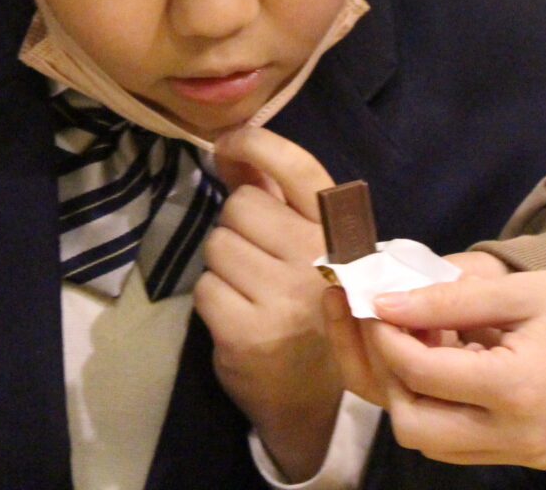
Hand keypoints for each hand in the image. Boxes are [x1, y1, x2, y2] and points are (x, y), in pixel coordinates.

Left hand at [195, 127, 340, 480]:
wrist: (312, 401)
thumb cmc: (310, 313)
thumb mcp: (310, 252)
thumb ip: (276, 200)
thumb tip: (231, 149)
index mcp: (340, 235)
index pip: (298, 167)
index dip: (256, 144)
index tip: (228, 143)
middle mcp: (318, 261)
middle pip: (240, 206)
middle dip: (236, 227)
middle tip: (255, 260)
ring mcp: (284, 298)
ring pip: (217, 245)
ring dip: (223, 265)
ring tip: (250, 290)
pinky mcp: (249, 332)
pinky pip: (205, 288)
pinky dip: (214, 300)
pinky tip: (239, 317)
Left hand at [324, 262, 545, 468]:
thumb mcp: (519, 290)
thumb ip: (447, 299)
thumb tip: (383, 304)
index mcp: (516, 388)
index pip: (419, 372)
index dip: (385, 335)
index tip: (373, 302)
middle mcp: (517, 436)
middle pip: (414, 425)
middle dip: (389, 374)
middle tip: (390, 327)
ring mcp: (524, 454)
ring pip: (433, 442)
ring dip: (412, 395)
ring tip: (420, 341)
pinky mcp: (529, 457)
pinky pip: (462, 445)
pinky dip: (442, 409)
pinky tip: (448, 364)